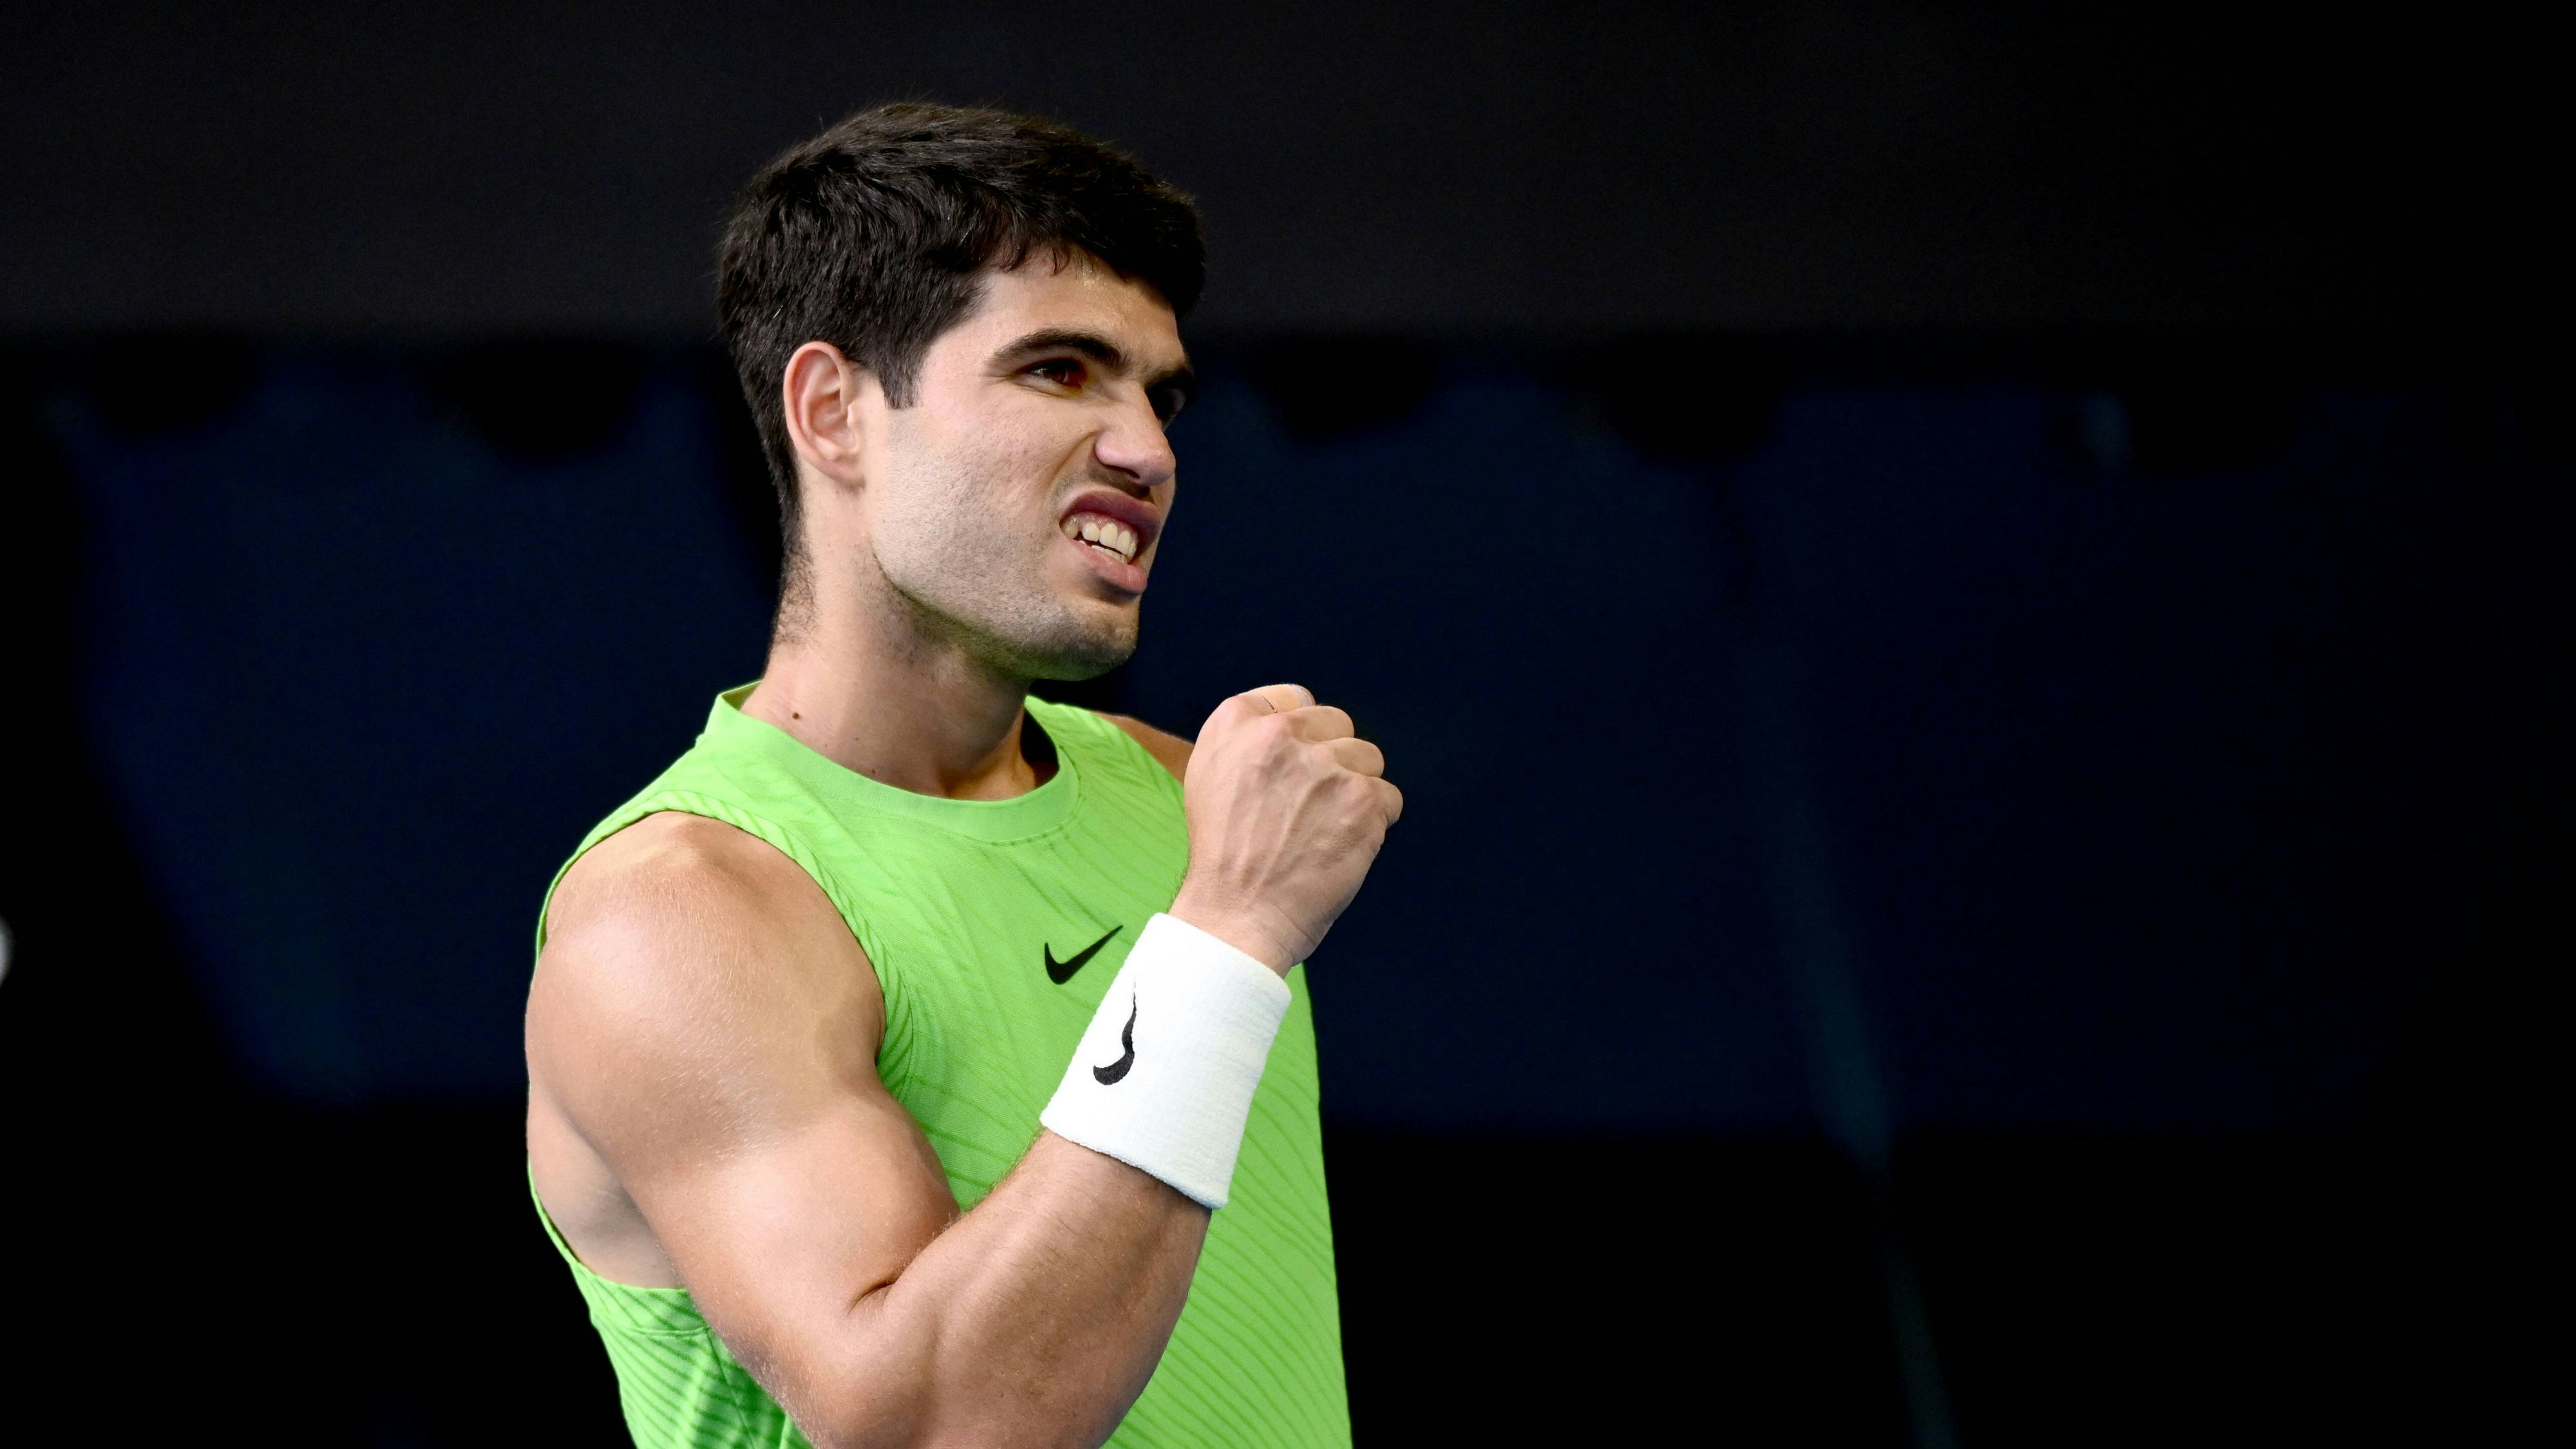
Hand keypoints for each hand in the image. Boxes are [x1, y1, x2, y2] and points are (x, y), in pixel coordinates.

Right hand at [1168, 684, 1403, 973]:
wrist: (1235, 917)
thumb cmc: (1223, 858)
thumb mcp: (1210, 777)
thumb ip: (1250, 741)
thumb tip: (1299, 725)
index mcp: (1235, 722)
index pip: (1294, 699)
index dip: (1302, 735)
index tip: (1296, 766)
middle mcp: (1279, 735)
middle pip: (1337, 725)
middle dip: (1333, 761)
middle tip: (1310, 808)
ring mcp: (1323, 767)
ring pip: (1368, 759)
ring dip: (1356, 793)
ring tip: (1324, 830)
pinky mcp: (1361, 801)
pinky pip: (1389, 798)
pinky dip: (1374, 824)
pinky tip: (1342, 847)